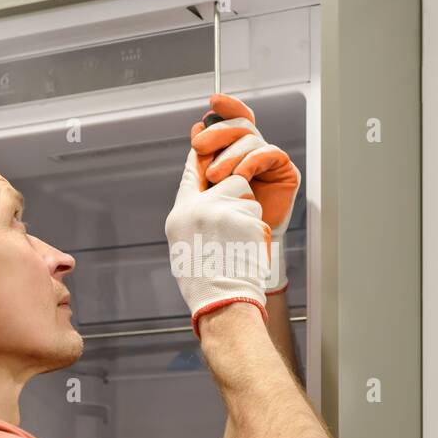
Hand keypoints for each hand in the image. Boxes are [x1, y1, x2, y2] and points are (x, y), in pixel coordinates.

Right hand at [164, 146, 269, 336]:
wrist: (222, 302)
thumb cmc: (205, 280)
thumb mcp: (185, 243)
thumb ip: (193, 214)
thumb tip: (202, 192)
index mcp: (180, 214)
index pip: (190, 173)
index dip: (199, 156)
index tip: (202, 135)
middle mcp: (197, 208)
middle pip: (228, 182)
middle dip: (236, 200)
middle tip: (232, 232)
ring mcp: (220, 210)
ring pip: (246, 196)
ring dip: (248, 217)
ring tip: (237, 246)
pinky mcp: (243, 217)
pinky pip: (257, 214)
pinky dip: (257, 232)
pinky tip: (246, 251)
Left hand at [191, 93, 300, 293]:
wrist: (235, 259)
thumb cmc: (215, 232)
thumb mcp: (199, 192)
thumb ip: (199, 162)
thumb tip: (198, 126)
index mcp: (230, 157)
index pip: (231, 123)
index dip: (226, 107)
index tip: (212, 101)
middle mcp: (250, 157)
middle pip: (240, 126)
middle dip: (218, 132)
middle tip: (200, 145)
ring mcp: (267, 166)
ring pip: (250, 138)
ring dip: (229, 154)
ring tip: (215, 177)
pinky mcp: (284, 174)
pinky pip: (269, 153)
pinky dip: (250, 161)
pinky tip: (239, 175)